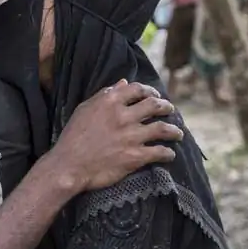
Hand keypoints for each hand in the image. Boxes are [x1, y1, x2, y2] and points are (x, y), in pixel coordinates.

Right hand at [45, 79, 181, 193]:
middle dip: (166, 107)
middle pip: (154, 106)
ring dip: (174, 130)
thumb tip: (123, 83)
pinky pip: (158, 152)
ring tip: (178, 133)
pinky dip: (167, 153)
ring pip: (162, 128)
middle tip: (170, 110)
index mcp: (110, 102)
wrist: (69, 165)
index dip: (149, 91)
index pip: (137, 89)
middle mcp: (124, 116)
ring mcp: (131, 136)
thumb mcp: (84, 109)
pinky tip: (170, 154)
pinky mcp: (135, 156)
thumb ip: (105, 95)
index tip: (154, 95)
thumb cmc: (73, 136)